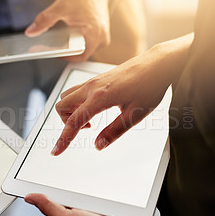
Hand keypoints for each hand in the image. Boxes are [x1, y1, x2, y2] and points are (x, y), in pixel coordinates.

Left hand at [25, 0, 109, 61]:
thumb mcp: (61, 7)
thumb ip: (45, 20)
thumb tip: (32, 31)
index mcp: (95, 35)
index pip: (80, 56)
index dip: (66, 57)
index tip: (55, 54)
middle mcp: (101, 37)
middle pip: (82, 52)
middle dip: (68, 50)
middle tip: (57, 45)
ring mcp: (103, 35)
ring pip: (85, 47)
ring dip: (74, 44)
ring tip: (64, 38)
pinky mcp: (101, 31)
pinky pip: (89, 41)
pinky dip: (79, 39)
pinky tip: (71, 32)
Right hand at [51, 35, 193, 154]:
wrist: (157, 64)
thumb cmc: (150, 85)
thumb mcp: (134, 115)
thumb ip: (114, 131)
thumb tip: (99, 144)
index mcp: (100, 97)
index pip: (74, 121)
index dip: (64, 139)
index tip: (57, 151)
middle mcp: (92, 87)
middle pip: (61, 106)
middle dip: (66, 122)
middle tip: (86, 129)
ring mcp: (93, 81)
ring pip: (66, 97)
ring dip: (70, 111)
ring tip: (90, 120)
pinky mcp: (96, 79)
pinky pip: (76, 91)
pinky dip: (77, 103)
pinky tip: (94, 109)